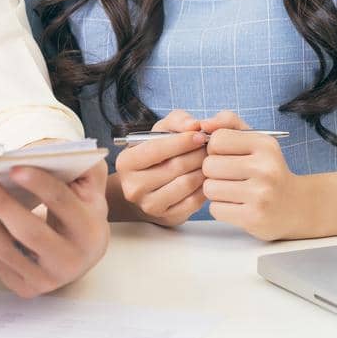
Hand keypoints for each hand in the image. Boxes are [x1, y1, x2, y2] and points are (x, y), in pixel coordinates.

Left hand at [0, 161, 108, 297]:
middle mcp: (71, 261)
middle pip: (30, 231)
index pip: (62, 203)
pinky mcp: (26, 287)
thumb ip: (75, 162)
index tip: (13, 167)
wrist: (84, 250)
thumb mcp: (89, 183)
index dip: (38, 184)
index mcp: (90, 231)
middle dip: (0, 202)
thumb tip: (36, 151)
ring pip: (6, 248)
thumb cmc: (81, 208)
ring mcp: (47, 279)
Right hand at [114, 109, 208, 225]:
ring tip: (210, 161)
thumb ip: (177, 121)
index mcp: (126, 162)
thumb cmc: (157, 154)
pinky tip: (206, 178)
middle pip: (174, 167)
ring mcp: (148, 204)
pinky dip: (204, 187)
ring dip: (203, 170)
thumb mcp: (161, 131)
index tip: (200, 135)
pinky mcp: (165, 217)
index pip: (156, 149)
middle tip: (210, 148)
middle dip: (197, 154)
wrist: (149, 188)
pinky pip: (193, 202)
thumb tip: (195, 125)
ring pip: (186, 184)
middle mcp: (133, 186)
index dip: (182, 141)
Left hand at [201, 113, 306, 240]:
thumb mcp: (254, 140)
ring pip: (209, 188)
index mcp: (265, 145)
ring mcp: (261, 195)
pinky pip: (215, 209)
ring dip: (215, 191)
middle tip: (229, 176)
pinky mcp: (253, 218)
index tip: (226, 155)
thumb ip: (228, 122)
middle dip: (213, 172)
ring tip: (232, 190)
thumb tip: (203, 124)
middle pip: (209, 165)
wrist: (295, 206)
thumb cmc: (266, 169)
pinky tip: (237, 205)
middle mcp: (265, 168)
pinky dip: (221, 208)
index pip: (217, 140)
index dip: (214, 149)